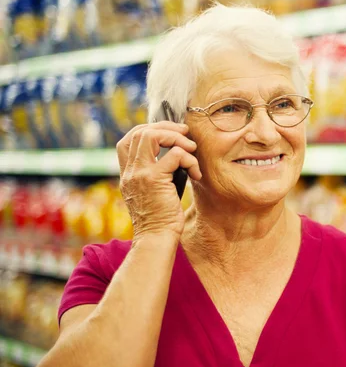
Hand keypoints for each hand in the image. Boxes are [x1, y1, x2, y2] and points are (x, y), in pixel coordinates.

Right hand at [117, 122, 201, 239]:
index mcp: (128, 174)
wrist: (157, 238)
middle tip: (186, 134)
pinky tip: (196, 173)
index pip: (129, 139)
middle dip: (166, 127)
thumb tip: (176, 154)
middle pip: (140, 131)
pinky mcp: (154, 179)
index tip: (171, 135)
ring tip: (192, 149)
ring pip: (152, 135)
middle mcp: (130, 171)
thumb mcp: (154, 192)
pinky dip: (190, 159)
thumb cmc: (162, 218)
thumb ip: (157, 173)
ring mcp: (139, 173)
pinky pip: (175, 154)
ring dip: (177, 138)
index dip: (149, 129)